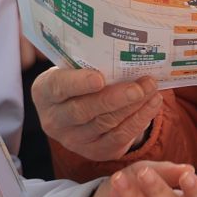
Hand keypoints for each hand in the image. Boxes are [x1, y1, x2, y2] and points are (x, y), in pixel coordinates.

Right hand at [31, 65, 162, 161]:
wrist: (75, 110)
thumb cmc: (77, 79)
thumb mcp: (71, 68)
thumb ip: (86, 61)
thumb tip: (121, 46)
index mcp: (44, 92)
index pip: (58, 87)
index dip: (78, 83)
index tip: (100, 78)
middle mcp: (54, 120)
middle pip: (84, 110)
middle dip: (116, 97)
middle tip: (140, 85)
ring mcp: (74, 140)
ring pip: (106, 124)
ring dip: (134, 106)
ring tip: (152, 88)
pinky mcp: (95, 151)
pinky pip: (119, 137)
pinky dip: (139, 120)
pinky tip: (153, 104)